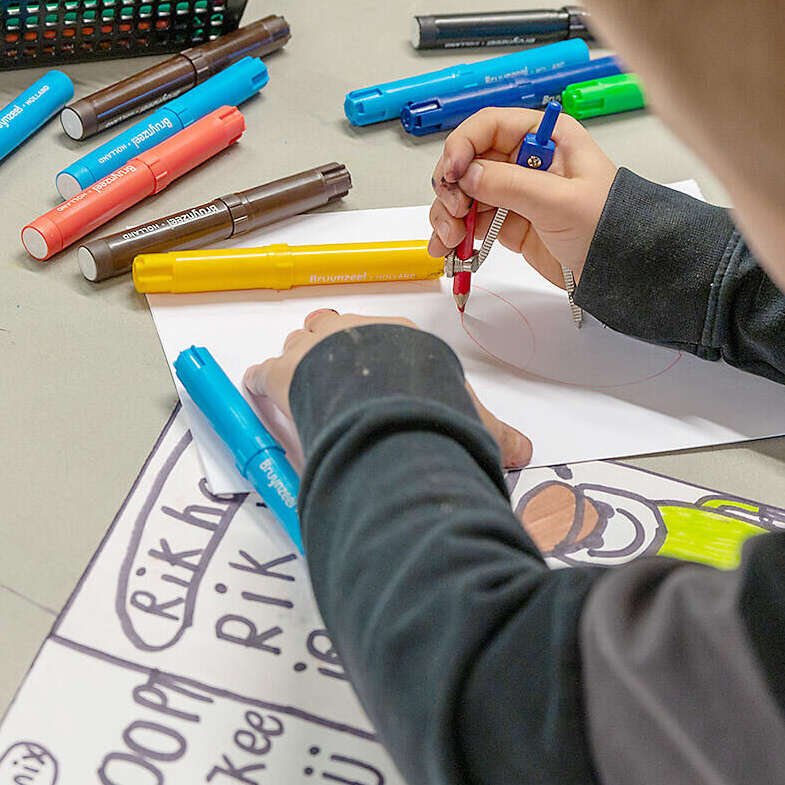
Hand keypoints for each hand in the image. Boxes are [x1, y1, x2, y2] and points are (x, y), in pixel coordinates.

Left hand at [243, 309, 533, 467]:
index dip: (378, 355)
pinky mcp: (282, 372)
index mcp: (398, 337)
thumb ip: (495, 435)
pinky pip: (264, 372)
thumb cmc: (428, 402)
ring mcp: (314, 349)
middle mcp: (353, 333)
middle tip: (334, 371)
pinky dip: (261, 382)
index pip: (383, 337)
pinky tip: (261, 391)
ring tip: (302, 382)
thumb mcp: (474, 420)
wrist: (385, 399)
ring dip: (299, 361)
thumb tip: (524, 454)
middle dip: (333, 346)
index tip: (376, 373)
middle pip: (335, 329)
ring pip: (299, 345)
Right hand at [428, 107, 618, 289]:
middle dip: (451, 185)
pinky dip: (453, 232)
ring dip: (448, 213)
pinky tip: (448, 247)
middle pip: (468, 160)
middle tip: (453, 210)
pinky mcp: (507, 220)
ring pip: (463, 191)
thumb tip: (468, 174)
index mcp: (545, 138)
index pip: (489, 126)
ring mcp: (515, 191)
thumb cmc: (609, 226)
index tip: (453, 172)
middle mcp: (525, 159)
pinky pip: (469, 220)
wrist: (619, 269)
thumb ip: (511, 184)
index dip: (463, 145)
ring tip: (451, 239)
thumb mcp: (561, 202)